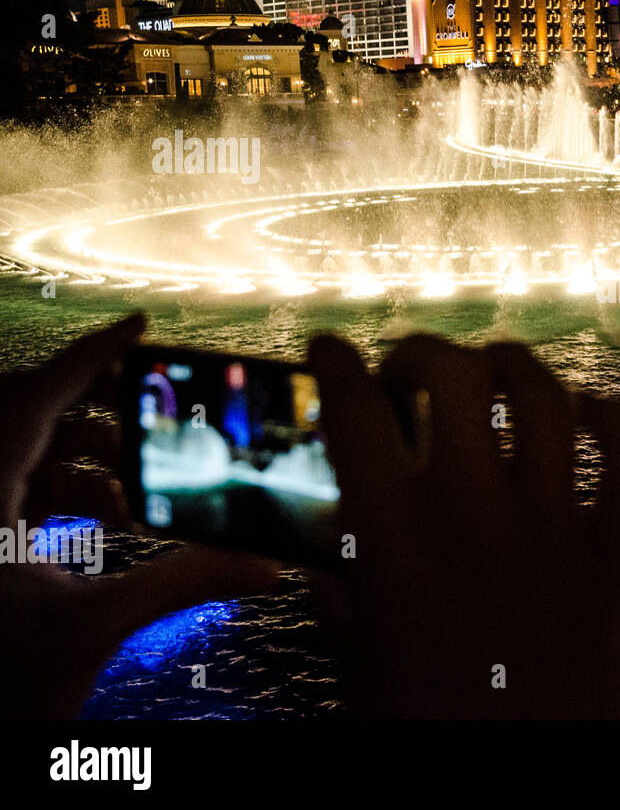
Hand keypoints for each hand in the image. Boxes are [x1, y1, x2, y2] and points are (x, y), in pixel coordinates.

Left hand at [0, 315, 279, 717]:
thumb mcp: (95, 624)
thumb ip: (183, 582)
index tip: (139, 325)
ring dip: (81, 458)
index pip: (39, 396)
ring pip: (19, 454)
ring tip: (135, 484)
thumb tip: (265, 566)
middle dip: (95, 407)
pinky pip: (10, 491)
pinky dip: (58, 493)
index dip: (93, 354)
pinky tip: (104, 519)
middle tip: (152, 405)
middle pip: (27, 416)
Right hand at [308, 333, 619, 717]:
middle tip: (416, 370)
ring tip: (497, 370)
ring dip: (519, 369)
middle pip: (455, 376)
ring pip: (546, 398)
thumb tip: (331, 546)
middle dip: (427, 355)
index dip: (336, 364)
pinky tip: (594, 411)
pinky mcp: (613, 552)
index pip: (352, 410)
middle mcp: (472, 508)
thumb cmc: (429, 723)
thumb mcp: (358, 656)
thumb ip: (340, 589)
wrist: (522, 781)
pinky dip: (618, 423)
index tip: (332, 350)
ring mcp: (552, 524)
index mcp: (392, 532)